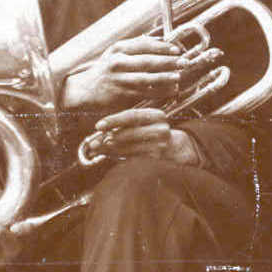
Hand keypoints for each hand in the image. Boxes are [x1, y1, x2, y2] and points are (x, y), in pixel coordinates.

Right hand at [60, 35, 188, 108]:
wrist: (85, 90)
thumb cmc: (106, 70)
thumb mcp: (115, 52)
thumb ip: (136, 46)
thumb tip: (160, 41)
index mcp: (118, 49)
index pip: (144, 45)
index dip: (162, 47)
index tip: (177, 49)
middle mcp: (117, 62)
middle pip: (147, 61)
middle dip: (168, 62)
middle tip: (184, 62)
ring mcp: (119, 79)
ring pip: (146, 78)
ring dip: (165, 77)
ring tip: (178, 76)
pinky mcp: (121, 94)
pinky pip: (144, 92)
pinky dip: (159, 91)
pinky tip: (171, 90)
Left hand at [82, 105, 199, 165]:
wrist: (177, 148)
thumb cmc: (153, 132)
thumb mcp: (145, 122)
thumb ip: (126, 124)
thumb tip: (100, 130)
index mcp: (156, 114)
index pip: (132, 115)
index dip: (114, 120)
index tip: (98, 126)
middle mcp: (160, 128)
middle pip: (130, 131)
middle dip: (110, 137)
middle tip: (93, 142)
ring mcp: (160, 144)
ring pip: (130, 146)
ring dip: (111, 149)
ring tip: (97, 149)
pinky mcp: (157, 157)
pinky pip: (133, 156)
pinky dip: (119, 155)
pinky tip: (109, 155)